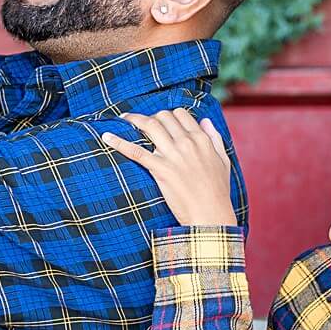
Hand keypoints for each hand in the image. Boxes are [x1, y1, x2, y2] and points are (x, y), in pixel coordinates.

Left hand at [100, 110, 237, 226]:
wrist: (210, 215)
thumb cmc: (218, 192)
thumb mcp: (223, 161)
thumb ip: (215, 138)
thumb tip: (206, 121)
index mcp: (202, 139)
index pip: (181, 114)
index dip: (169, 115)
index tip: (160, 120)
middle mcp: (187, 143)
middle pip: (163, 116)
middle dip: (152, 117)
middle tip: (142, 123)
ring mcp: (172, 155)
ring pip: (150, 126)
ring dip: (134, 119)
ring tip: (124, 118)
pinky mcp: (160, 169)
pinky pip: (135, 151)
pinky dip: (119, 142)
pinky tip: (107, 136)